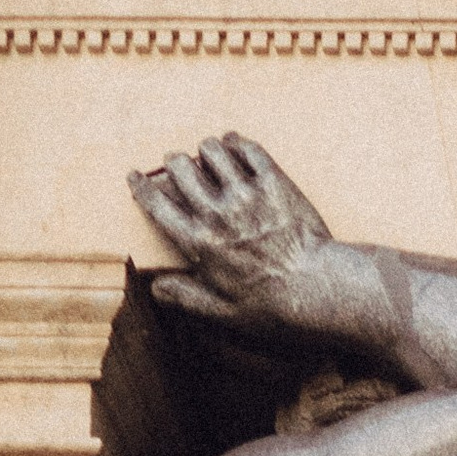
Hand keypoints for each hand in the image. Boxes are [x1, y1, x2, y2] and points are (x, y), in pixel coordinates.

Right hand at [127, 134, 340, 332]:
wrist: (320, 290)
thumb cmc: (273, 308)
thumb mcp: (224, 313)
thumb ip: (186, 298)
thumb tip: (155, 288)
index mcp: (198, 242)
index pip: (157, 205)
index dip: (142, 186)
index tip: (136, 176)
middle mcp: (216, 212)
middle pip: (180, 167)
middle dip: (175, 163)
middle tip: (179, 164)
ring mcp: (246, 194)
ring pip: (212, 149)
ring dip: (207, 149)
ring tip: (210, 154)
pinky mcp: (274, 183)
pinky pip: (247, 148)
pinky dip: (237, 142)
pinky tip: (236, 145)